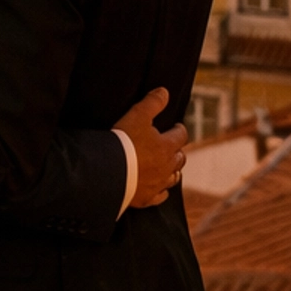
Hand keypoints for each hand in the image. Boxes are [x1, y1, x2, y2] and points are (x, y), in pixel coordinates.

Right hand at [116, 87, 186, 208]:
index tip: (176, 127)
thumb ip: (152, 103)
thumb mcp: (137, 116)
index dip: (179, 130)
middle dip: (178, 151)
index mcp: (167, 146)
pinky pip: (160, 197)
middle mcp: (167, 167)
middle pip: (180, 159)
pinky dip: (161, 192)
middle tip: (173, 147)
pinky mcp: (146, 198)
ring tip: (170, 167)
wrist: (109, 172)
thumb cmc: (123, 142)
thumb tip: (164, 92)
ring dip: (174, 171)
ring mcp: (158, 184)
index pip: (181, 136)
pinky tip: (159, 190)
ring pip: (173, 178)